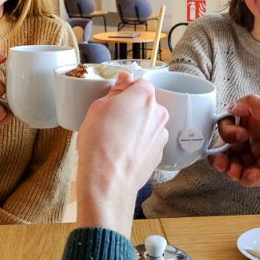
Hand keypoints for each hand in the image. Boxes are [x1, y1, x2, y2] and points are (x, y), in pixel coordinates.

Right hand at [76, 75, 168, 235]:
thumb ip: (116, 91)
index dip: (126, 90)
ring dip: (136, 127)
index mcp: (144, 97)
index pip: (140, 83)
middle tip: (111, 120)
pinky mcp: (158, 154)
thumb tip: (124, 80)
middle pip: (146, 104)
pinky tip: (122, 152)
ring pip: (147, 124)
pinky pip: (148, 142)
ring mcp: (160, 135)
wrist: (109, 180)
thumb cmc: (100, 142)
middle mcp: (158, 114)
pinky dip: (138, 144)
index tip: (114, 99)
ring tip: (115, 140)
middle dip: (132, 109)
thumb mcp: (98, 108)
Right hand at [209, 94, 259, 200]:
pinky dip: (247, 178)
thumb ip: (254, 106)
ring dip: (232, 168)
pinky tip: (256, 177)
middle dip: (222, 154)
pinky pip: (249, 177)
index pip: (233, 121)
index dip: (228, 131)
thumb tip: (231, 104)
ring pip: (237, 162)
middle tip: (223, 162)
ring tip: (236, 172)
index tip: (237, 138)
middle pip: (231, 145)